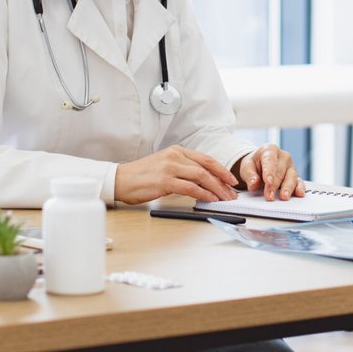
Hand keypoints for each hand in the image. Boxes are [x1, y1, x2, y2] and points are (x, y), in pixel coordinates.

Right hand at [115, 145, 237, 204]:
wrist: (120, 180)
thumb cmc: (141, 176)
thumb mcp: (164, 166)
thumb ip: (182, 170)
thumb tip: (202, 183)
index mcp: (177, 151)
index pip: (206, 158)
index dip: (221, 169)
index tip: (231, 180)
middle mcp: (175, 156)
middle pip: (207, 167)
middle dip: (223, 180)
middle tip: (232, 192)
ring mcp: (170, 167)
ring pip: (201, 176)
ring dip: (216, 189)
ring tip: (224, 199)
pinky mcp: (164, 181)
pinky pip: (190, 188)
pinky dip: (203, 194)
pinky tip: (210, 200)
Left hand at [237, 144, 304, 199]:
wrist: (260, 165)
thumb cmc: (254, 165)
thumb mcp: (246, 166)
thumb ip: (249, 175)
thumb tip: (253, 183)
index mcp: (270, 150)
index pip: (270, 161)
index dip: (269, 172)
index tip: (268, 181)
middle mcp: (283, 156)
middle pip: (280, 172)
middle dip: (274, 185)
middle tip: (269, 196)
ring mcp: (291, 166)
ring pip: (291, 177)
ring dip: (287, 188)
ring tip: (283, 197)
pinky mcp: (295, 176)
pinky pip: (299, 182)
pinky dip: (300, 188)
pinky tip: (299, 193)